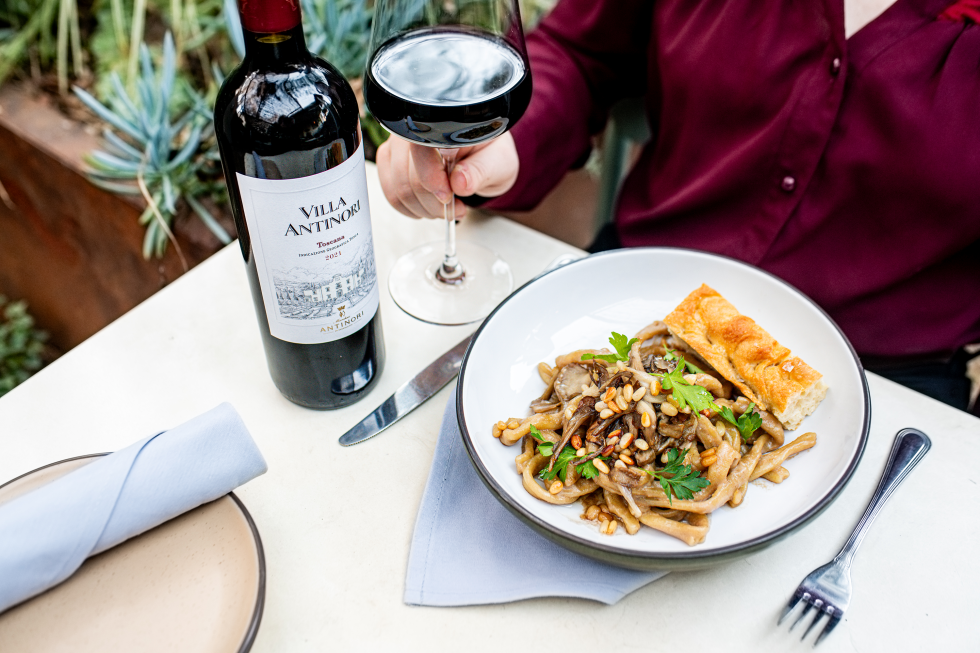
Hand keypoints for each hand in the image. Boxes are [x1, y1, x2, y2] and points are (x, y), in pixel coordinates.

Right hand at [376, 132, 519, 219]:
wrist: (482, 159)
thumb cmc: (489, 155)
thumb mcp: (498, 162)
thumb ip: (480, 171)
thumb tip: (459, 182)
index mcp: (444, 124)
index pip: (421, 150)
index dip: (431, 178)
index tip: (448, 197)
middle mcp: (414, 130)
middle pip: (407, 175)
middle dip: (432, 201)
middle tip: (456, 208)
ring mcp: (398, 145)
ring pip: (398, 188)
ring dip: (423, 208)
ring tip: (446, 209)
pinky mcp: (390, 162)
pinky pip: (391, 193)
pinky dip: (411, 208)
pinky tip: (429, 207)